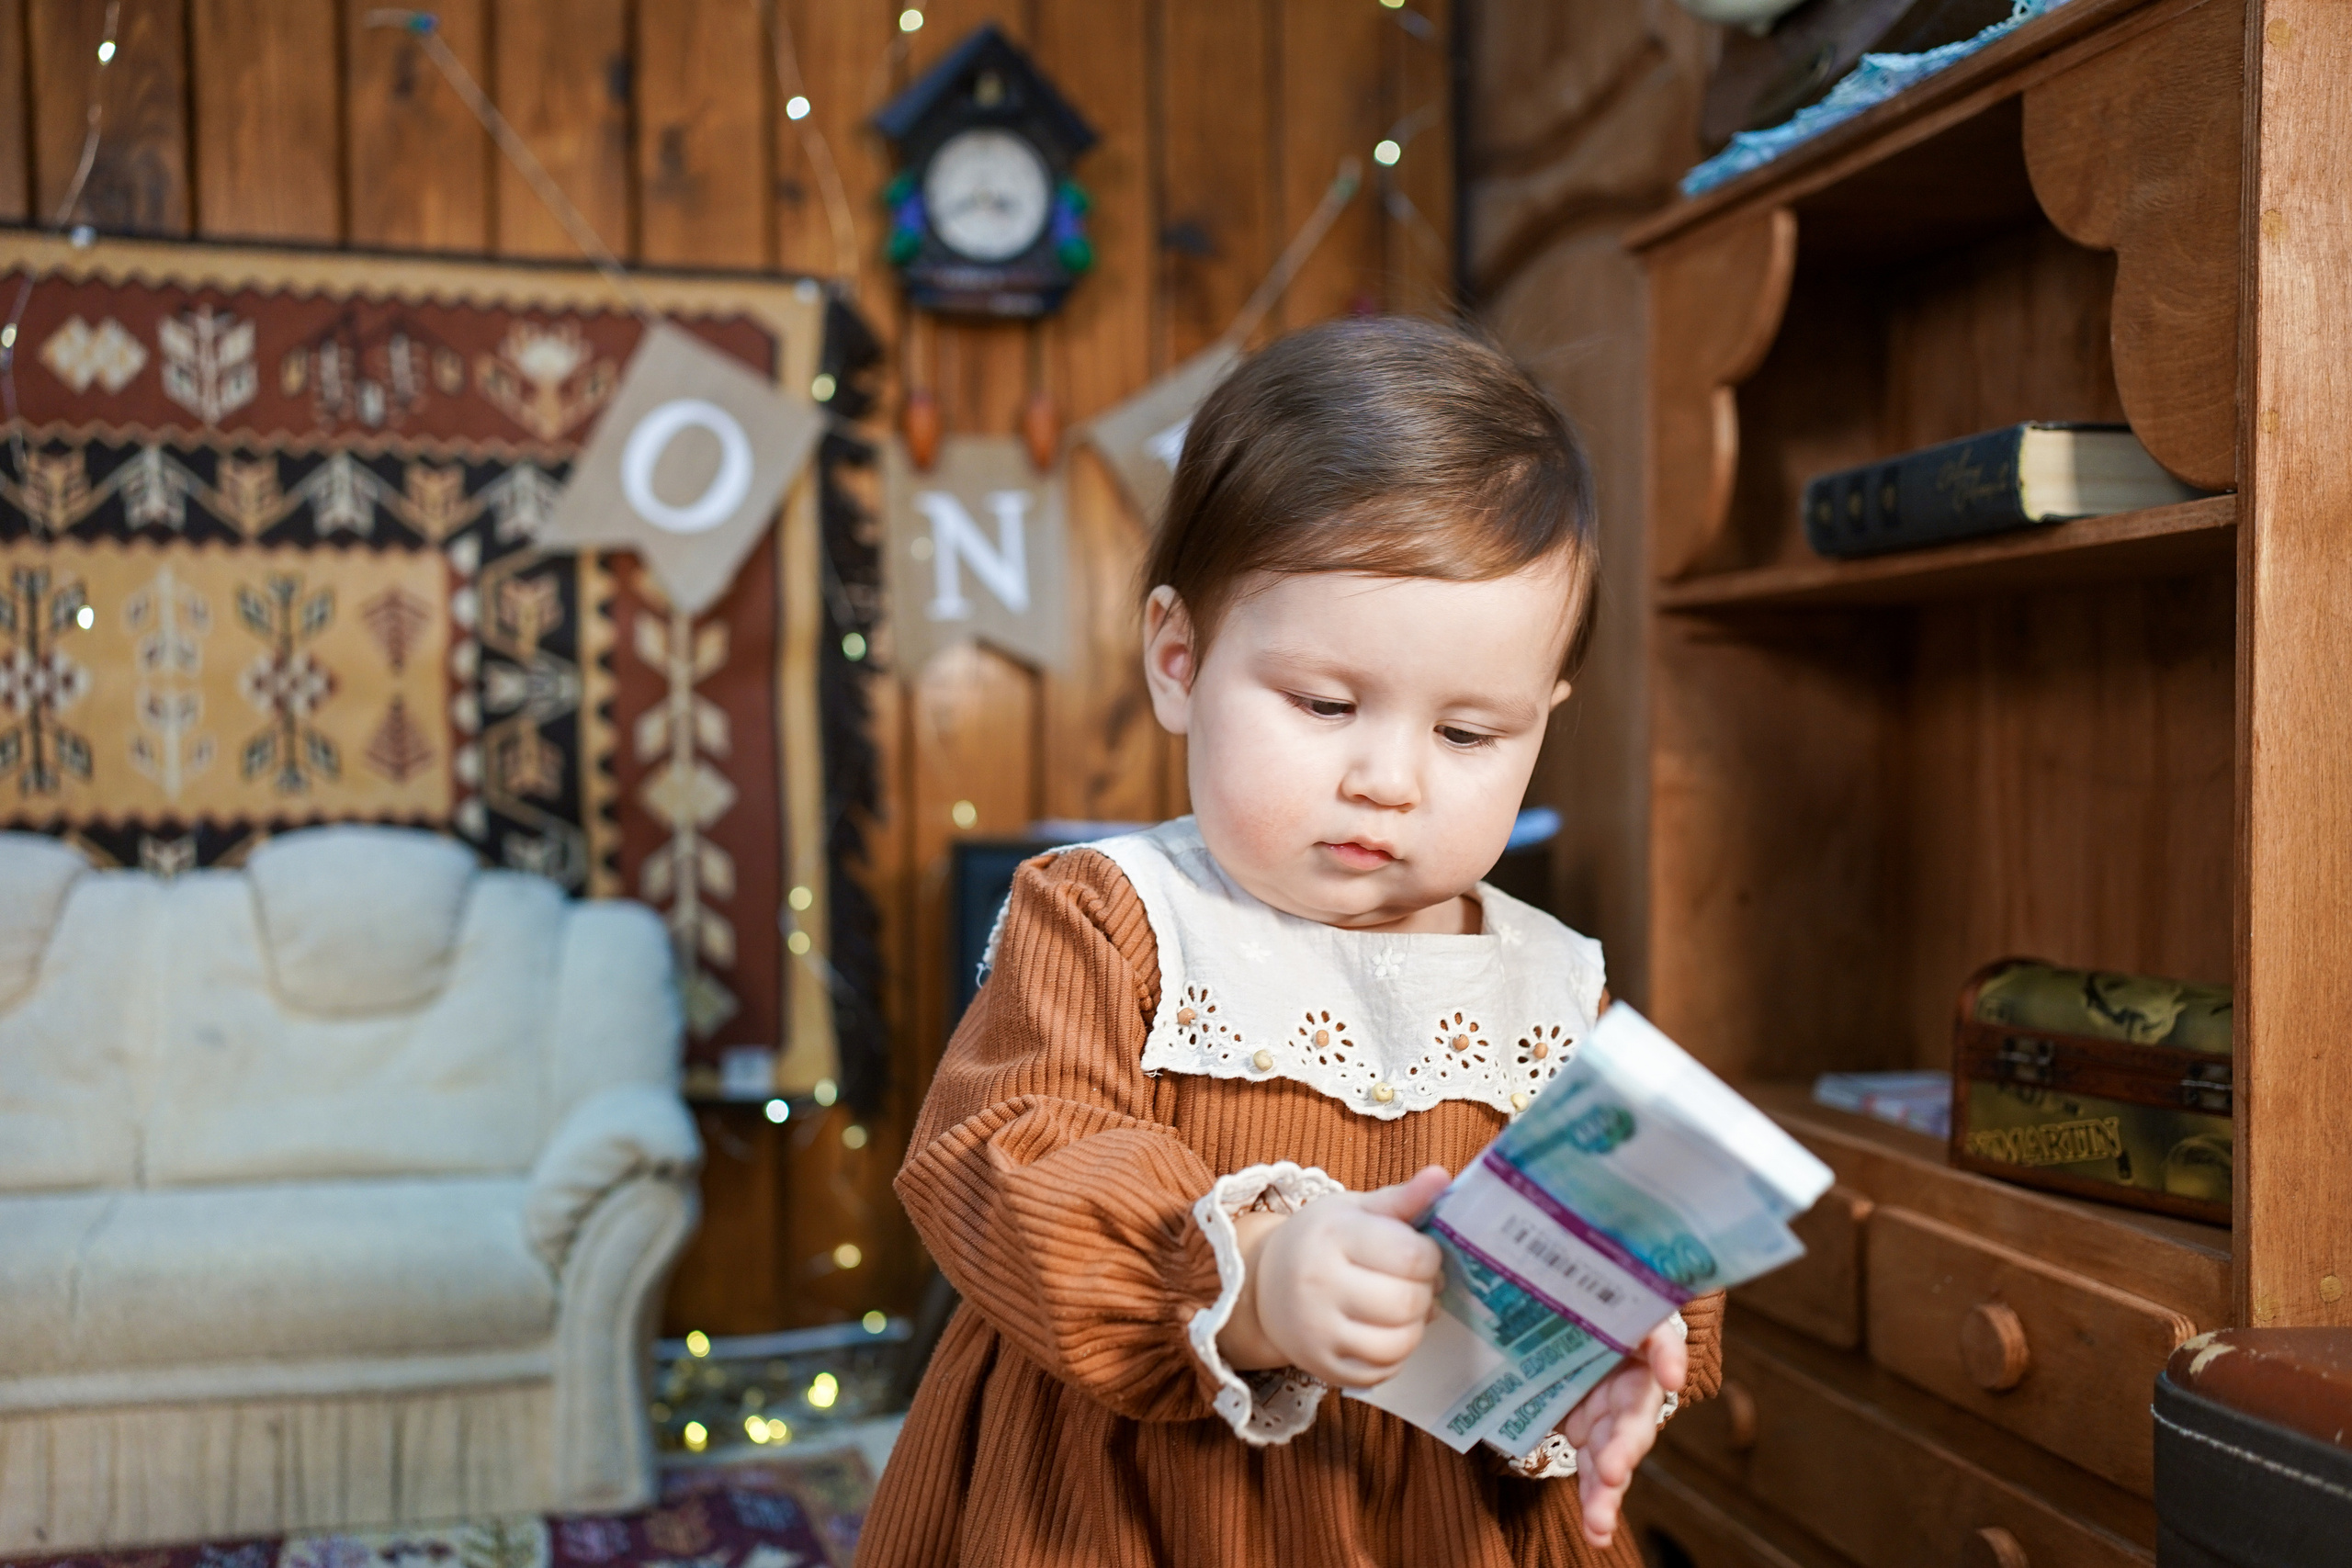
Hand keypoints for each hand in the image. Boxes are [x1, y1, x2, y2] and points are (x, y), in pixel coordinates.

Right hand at [1217, 1165, 1448, 1386]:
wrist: (1263, 1283)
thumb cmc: (1320, 1240)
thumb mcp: (1355, 1209)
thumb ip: (1403, 1198)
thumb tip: (1443, 1177)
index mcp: (1332, 1236)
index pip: (1411, 1256)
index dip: (1431, 1256)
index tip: (1422, 1252)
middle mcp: (1318, 1284)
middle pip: (1408, 1302)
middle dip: (1425, 1291)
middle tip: (1417, 1282)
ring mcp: (1317, 1332)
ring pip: (1400, 1343)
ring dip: (1416, 1325)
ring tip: (1405, 1307)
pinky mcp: (1321, 1366)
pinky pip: (1383, 1371)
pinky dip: (1397, 1354)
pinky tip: (1387, 1331)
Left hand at [1555, 1319, 1686, 1549]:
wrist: (1573, 1328)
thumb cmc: (1602, 1317)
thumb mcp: (1615, 1305)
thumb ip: (1639, 1320)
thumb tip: (1659, 1353)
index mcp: (1639, 1350)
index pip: (1658, 1345)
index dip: (1665, 1358)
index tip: (1669, 1375)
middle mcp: (1628, 1391)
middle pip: (1633, 1422)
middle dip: (1623, 1449)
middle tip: (1611, 1470)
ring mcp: (1606, 1419)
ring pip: (1612, 1460)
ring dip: (1606, 1493)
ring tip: (1599, 1524)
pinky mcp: (1584, 1437)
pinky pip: (1591, 1473)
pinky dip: (1595, 1502)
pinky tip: (1596, 1532)